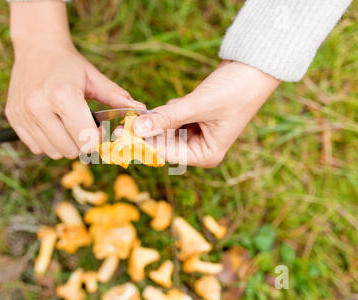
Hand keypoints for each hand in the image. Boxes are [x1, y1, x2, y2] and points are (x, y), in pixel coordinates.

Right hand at [6, 2, 143, 158]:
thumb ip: (117, 98)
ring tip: (67, 125)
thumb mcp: (95, 78)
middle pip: (70, 150)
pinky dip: (48, 142)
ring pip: (53, 152)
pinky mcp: (13, 119)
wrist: (36, 48)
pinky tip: (52, 125)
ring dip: (65, 144)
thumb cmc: (70, 65)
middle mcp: (38, 106)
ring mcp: (23, 114)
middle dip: (82, 143)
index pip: (86, 139)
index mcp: (62, 94)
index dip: (97, 139)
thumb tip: (141, 110)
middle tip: (83, 128)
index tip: (98, 129)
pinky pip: (36, 148)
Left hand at [132, 61, 280, 166]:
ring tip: (173, 106)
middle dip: (148, 130)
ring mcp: (197, 134)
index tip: (121, 136)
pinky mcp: (194, 120)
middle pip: (164, 142)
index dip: (143, 144)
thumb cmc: (235, 91)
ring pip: (166, 128)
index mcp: (206, 154)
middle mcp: (200, 148)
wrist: (254, 69)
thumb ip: (167, 118)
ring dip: (162, 116)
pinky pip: (172, 117)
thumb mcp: (198, 106)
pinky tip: (185, 100)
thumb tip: (137, 129)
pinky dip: (171, 108)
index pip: (167, 153)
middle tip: (125, 122)